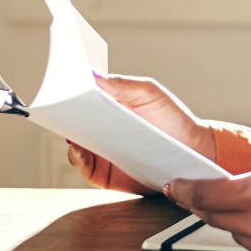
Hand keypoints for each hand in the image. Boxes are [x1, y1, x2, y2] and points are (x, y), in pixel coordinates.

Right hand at [67, 72, 216, 192]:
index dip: (71, 93)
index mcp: (111, 106)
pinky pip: (83, 167)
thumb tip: (92, 76)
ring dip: (68, 135)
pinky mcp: (103, 174)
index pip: (83, 98)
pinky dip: (76, 158)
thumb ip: (122, 86)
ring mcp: (101, 151)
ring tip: (68, 128)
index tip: (63, 87)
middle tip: (59, 107)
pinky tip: (78, 149)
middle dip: (65, 113)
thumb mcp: (149, 94)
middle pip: (74, 120)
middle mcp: (102, 128)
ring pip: (74, 143)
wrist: (191, 151)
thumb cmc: (172, 119)